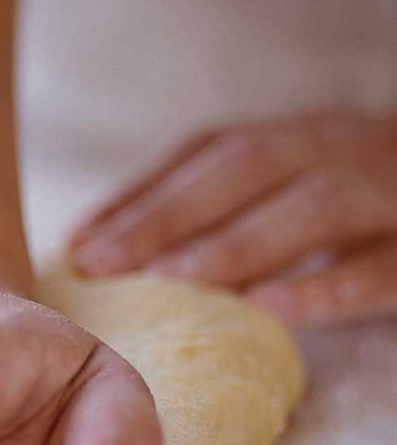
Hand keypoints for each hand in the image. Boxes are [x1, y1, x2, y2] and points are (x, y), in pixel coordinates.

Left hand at [67, 110, 396, 327]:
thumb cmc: (371, 202)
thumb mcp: (304, 182)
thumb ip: (236, 201)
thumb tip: (120, 241)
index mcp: (304, 135)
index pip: (210, 150)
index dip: (141, 190)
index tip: (78, 238)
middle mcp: (344, 146)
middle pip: (249, 167)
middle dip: (167, 212)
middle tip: (98, 263)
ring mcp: (393, 190)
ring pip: (314, 205)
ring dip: (236, 242)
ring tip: (170, 280)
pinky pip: (383, 265)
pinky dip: (327, 284)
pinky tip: (271, 310)